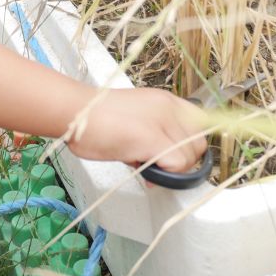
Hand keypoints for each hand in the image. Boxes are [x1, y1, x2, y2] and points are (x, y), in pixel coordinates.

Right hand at [65, 87, 206, 173]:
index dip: (190, 145)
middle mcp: (169, 107)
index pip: (200, 125)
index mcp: (166, 100)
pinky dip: (165, 175)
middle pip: (199, 145)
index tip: (174, 155)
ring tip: (143, 164)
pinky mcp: (153, 138)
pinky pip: (177, 165)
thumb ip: (154, 134)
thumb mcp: (136, 117)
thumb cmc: (95, 117)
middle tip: (156, 165)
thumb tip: (162, 164)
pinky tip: (143, 170)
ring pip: (190, 158)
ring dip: (171, 170)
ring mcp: (163, 122)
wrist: (75, 112)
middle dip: (182, 162)